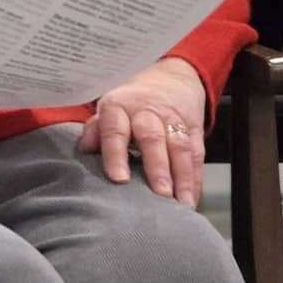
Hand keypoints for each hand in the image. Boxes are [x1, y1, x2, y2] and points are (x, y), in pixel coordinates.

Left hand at [76, 55, 207, 204]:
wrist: (169, 79)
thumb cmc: (130, 105)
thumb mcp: (109, 110)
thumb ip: (95, 131)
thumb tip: (85, 150)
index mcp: (119, 107)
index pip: (115, 130)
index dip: (116, 154)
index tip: (119, 179)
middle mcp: (147, 112)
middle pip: (152, 138)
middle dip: (157, 167)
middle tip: (161, 194)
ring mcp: (173, 120)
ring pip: (180, 147)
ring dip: (182, 177)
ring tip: (182, 204)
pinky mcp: (194, 128)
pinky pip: (197, 153)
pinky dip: (196, 178)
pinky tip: (193, 197)